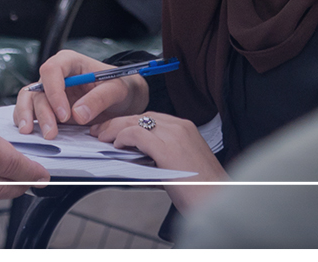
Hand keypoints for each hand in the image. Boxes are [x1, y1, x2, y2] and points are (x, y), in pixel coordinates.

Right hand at [14, 49, 148, 140]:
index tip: (64, 114)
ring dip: (29, 117)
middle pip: (38, 89)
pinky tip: (31, 134)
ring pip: (30, 100)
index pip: (52, 70)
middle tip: (51, 133)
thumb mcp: (117, 89)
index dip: (54, 92)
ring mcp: (51, 93)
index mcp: (71, 63)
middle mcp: (57, 76)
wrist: (125, 98)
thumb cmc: (121, 86)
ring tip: (31, 134)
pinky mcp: (50, 109)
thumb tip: (77, 114)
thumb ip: (99, 99)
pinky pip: (31, 112)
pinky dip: (29, 122)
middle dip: (42, 112)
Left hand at [91, 111, 226, 210]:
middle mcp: (180, 127)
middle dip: (117, 122)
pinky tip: (117, 146)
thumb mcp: (179, 166)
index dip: (128, 122)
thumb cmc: (201, 190)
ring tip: (102, 137)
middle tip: (100, 131)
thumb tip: (135, 158)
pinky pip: (137, 134)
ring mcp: (175, 135)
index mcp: (185, 128)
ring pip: (136, 122)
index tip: (113, 130)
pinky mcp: (167, 148)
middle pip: (141, 116)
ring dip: (115, 128)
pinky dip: (123, 138)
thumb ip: (160, 157)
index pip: (150, 118)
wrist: (218, 200)